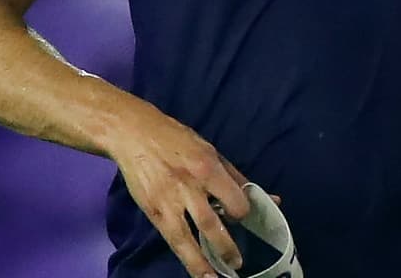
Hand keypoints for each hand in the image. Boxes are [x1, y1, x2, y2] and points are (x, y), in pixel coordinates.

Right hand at [104, 103, 253, 277]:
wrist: (135, 135)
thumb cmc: (178, 140)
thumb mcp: (210, 150)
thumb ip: (234, 176)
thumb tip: (265, 197)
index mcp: (208, 167)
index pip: (233, 198)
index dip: (241, 211)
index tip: (242, 217)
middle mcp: (190, 186)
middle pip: (212, 222)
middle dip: (227, 246)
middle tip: (238, 262)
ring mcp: (169, 201)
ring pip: (190, 237)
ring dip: (204, 262)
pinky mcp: (153, 211)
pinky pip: (173, 239)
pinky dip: (186, 256)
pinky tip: (196, 269)